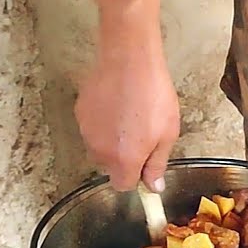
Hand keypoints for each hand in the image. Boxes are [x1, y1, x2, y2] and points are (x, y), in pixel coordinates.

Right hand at [74, 37, 179, 190]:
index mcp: (124, 160)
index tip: (144, 163)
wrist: (130, 61)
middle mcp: (100, 151)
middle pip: (110, 166)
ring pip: (100, 146)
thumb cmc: (154, 95)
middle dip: (124, 156)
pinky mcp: (80, 113)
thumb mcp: (167, 133)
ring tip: (130, 113)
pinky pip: (92, 126)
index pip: (123, 185)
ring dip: (112, 138)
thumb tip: (153, 187)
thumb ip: (157, 164)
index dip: (135, 176)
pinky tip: (117, 103)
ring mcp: (87, 131)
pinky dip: (102, 121)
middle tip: (142, 132)